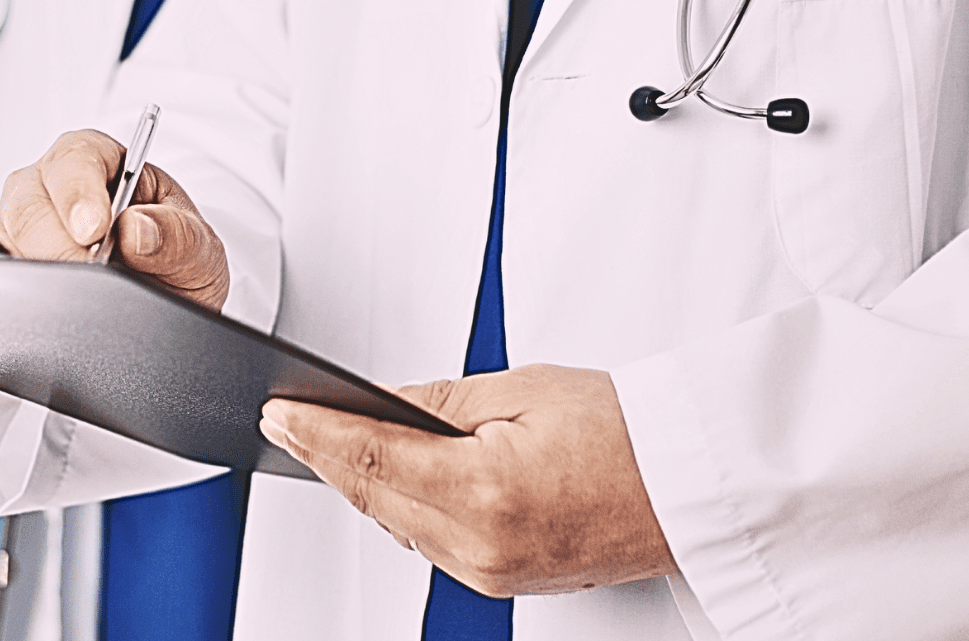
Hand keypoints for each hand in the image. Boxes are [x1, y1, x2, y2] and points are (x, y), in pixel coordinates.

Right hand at [0, 129, 230, 309]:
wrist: (165, 303)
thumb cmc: (176, 258)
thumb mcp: (199, 248)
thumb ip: (178, 236)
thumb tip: (137, 230)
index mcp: (101, 161)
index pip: (76, 158)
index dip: (80, 192)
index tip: (96, 230)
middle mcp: (52, 186)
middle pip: (29, 202)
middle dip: (60, 245)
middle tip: (91, 276)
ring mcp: (22, 225)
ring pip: (4, 238)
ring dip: (41, 271)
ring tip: (79, 298)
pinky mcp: (6, 262)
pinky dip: (18, 292)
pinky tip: (48, 308)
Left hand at [259, 365, 675, 595]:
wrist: (691, 487)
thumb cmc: (627, 433)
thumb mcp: (523, 389)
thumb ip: (436, 400)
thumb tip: (374, 401)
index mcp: (487, 489)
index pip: (372, 457)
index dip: (316, 432)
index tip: (278, 413)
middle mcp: (483, 544)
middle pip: (373, 495)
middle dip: (325, 454)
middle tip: (285, 418)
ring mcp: (491, 571)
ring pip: (395, 522)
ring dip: (360, 481)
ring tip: (324, 437)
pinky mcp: (500, 580)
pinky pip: (427, 541)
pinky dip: (400, 506)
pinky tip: (384, 475)